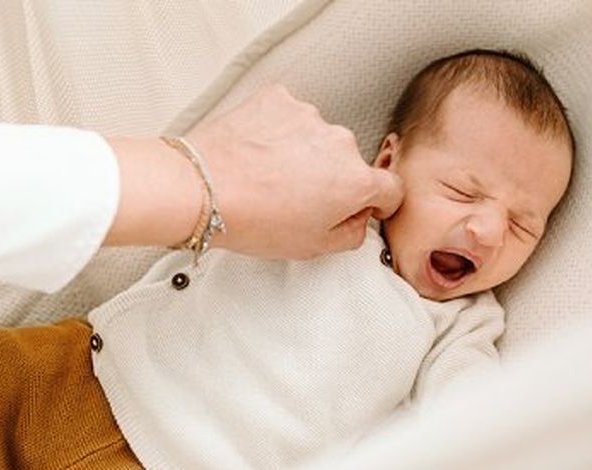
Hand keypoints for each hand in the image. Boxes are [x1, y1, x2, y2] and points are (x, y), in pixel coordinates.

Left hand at [187, 84, 403, 258]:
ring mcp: (309, 116)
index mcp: (355, 181)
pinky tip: (257, 154)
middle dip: (331, 179)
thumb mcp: (311, 248)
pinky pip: (288, 117)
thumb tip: (358, 221)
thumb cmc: (252, 221)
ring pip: (317, 138)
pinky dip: (277, 132)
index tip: (363, 207)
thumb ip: (350, 234)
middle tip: (295, 200)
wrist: (201, 189)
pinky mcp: (278, 100)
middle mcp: (340, 142)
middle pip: (349, 162)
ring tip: (268, 177)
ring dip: (302, 154)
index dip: (378, 203)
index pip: (390, 188)